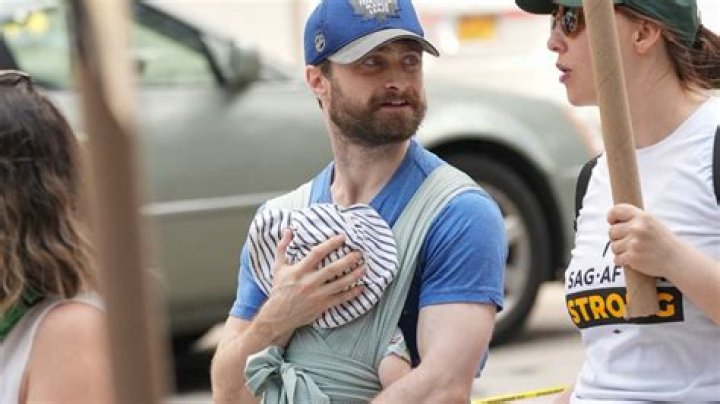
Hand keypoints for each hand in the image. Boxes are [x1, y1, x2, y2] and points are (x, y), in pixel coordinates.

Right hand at [254, 229, 364, 343]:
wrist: (278, 315)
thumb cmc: (279, 289)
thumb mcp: (278, 267)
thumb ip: (282, 247)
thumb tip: (288, 230)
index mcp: (299, 271)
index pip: (317, 254)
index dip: (330, 244)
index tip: (342, 237)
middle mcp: (309, 282)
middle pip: (332, 269)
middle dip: (348, 260)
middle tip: (359, 253)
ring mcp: (317, 295)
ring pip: (339, 284)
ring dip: (354, 276)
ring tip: (364, 268)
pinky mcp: (322, 306)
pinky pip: (340, 299)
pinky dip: (352, 294)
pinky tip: (361, 287)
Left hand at [607, 204, 682, 277]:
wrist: (676, 259)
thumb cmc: (662, 241)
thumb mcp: (652, 223)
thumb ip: (634, 220)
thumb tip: (612, 222)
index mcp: (643, 217)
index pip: (617, 210)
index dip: (611, 216)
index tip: (612, 222)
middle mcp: (637, 228)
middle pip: (611, 231)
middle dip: (617, 237)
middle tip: (629, 241)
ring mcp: (634, 243)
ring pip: (613, 246)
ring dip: (620, 250)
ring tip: (634, 251)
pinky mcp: (632, 258)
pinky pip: (616, 258)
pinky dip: (621, 260)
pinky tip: (632, 259)